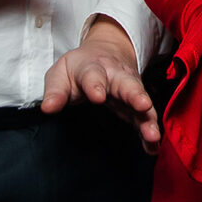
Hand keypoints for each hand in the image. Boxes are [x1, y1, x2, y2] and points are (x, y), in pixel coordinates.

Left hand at [42, 17, 159, 152]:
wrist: (105, 54)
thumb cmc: (79, 68)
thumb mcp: (61, 72)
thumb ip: (55, 90)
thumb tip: (48, 108)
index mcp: (94, 68)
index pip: (93, 75)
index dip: (95, 85)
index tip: (97, 96)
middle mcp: (117, 77)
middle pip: (127, 84)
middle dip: (135, 95)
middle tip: (143, 105)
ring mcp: (130, 91)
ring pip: (142, 102)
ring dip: (148, 118)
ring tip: (153, 135)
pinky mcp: (137, 106)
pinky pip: (146, 118)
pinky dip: (150, 132)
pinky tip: (153, 147)